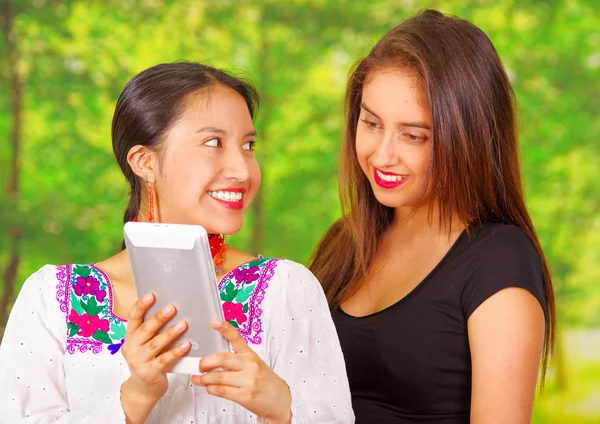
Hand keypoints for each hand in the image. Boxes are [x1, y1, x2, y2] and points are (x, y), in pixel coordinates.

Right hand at [120, 293, 190, 423]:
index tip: (152, 295)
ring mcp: (139, 361)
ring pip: (155, 344)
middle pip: (145, 329)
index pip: (132, 318)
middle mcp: (131, 347)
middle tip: (173, 308)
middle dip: (159, 318)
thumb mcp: (144, 344)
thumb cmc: (148, 361)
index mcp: (130, 337)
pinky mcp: (149, 372)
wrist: (143, 389)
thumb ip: (152, 330)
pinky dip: (176, 351)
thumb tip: (171, 308)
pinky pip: (164, 360)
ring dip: (170, 333)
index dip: (141, 306)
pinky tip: (186, 345)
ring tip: (183, 324)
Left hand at [192, 319, 292, 423]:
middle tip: (199, 366)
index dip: (224, 328)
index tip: (213, 321)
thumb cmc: (265, 381)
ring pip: (218, 377)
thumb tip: (213, 360)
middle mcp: (249, 365)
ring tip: (199, 379)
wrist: (279, 399)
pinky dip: (210, 389)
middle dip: (205, 362)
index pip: (236, 338)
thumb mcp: (255, 364)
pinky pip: (221, 390)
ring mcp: (248, 381)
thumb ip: (237, 360)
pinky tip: (209, 388)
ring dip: (204, 379)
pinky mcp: (245, 395)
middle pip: (221, 359)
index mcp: (250, 355)